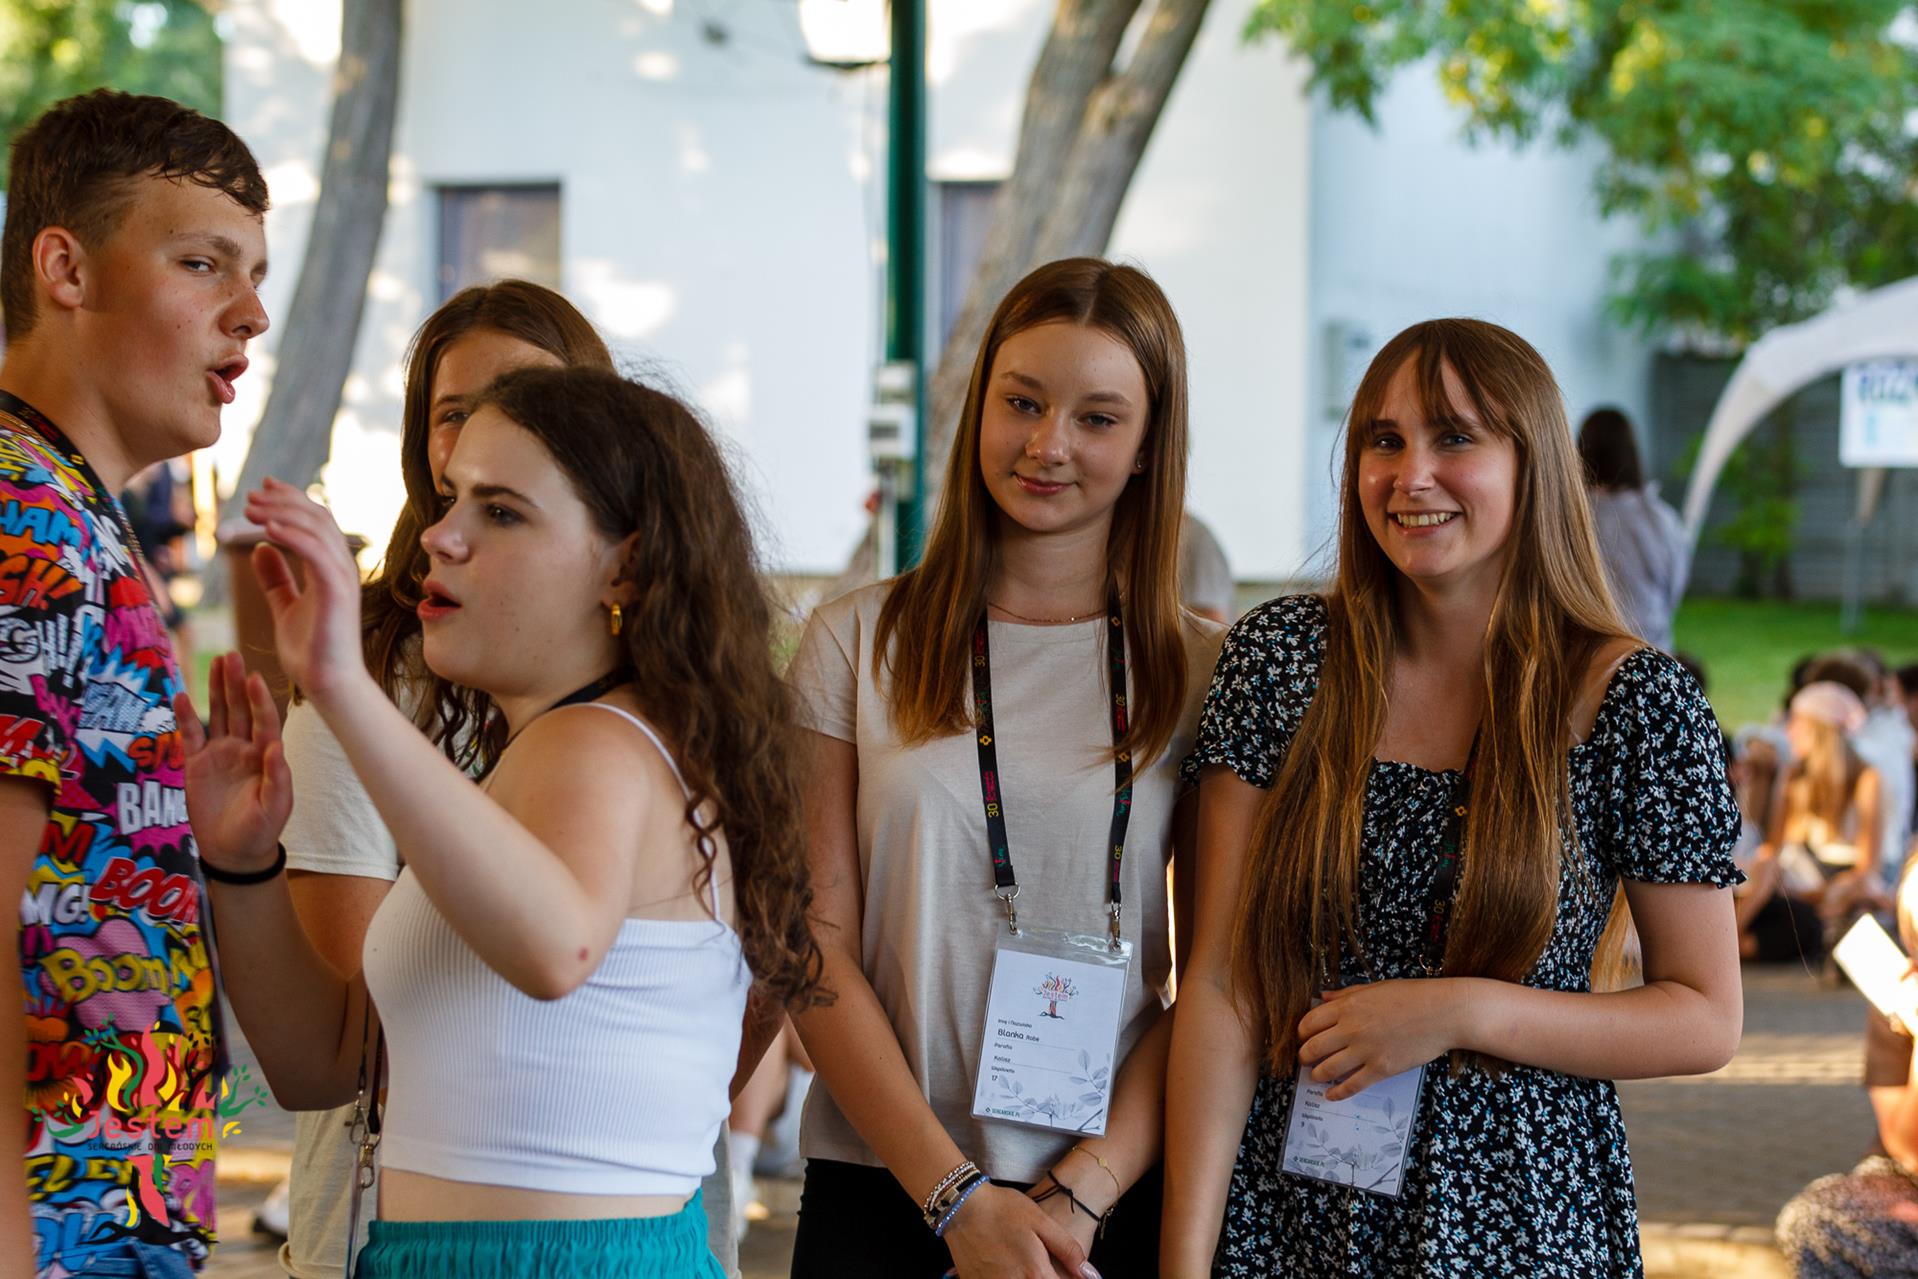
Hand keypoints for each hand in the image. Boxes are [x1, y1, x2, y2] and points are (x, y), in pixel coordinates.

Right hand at [176, 652, 291, 874]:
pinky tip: (181, 695)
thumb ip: (278, 777)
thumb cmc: (261, 828)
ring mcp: (219, 753)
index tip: (254, 677)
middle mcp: (243, 748)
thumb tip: (275, 747)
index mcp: (266, 754)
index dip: (259, 699)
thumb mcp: (276, 806)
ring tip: (214, 662)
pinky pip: (190, 735)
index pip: (264, 720)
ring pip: (218, 714)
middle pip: (240, 709)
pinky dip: (186, 716)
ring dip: (216, 689)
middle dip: (235, 683)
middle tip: (230, 655)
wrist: (233, 851)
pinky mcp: (196, 764)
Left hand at [242, 477, 365, 701]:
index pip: (316, 521)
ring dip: (281, 512)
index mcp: (331, 568)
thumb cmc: (312, 651)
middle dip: (283, 500)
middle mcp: (342, 566)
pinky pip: (315, 551)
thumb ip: (275, 578)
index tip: (263, 488)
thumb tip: (258, 549)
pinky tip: (265, 529)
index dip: (291, 499)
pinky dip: (291, 535)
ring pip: (317, 528)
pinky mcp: (337, 590)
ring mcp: (343, 577)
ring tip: (250, 508)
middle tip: (250, 496)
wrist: (328, 683)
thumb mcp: (285, 606)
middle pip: (317, 516)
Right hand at [942, 1182, 1097, 1277]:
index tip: (1069, 1274)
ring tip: (1028, 1265)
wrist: (962, 1206)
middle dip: (1047, 1278)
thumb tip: (1090, 1275)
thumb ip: (1068, 1250)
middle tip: (1045, 1267)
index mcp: (1035, 1273)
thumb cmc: (1004, 1209)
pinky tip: (1010, 1268)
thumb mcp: (1041, 1222)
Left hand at [1297, 979, 1471, 1100]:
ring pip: (1327, 1070)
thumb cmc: (1411, 996)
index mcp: (1347, 1006)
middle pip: (1312, 1048)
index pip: (1308, 1023)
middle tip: (1304, 1060)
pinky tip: (1331, 1095)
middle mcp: (1351, 1029)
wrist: (1443, 1012)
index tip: (1303, 1039)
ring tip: (1317, 1076)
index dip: (1301, 1034)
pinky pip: (1352, 1086)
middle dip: (1304, 1057)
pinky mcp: (1381, 1069)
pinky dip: (1337, 1093)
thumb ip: (1345, 994)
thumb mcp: (1374, 988)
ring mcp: (1366, 1050)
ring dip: (1317, 1075)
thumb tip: (1322, 997)